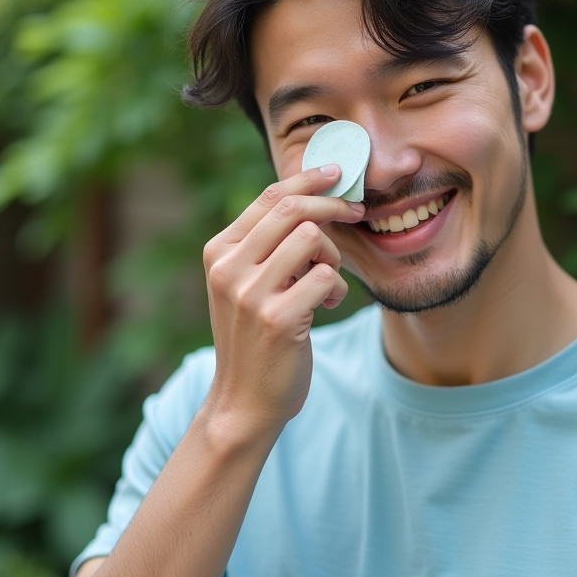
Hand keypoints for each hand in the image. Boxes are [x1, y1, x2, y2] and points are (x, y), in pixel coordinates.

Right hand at [201, 164, 364, 435]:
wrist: (244, 402)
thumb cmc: (255, 338)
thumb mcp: (245, 285)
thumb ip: (266, 246)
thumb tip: (312, 199)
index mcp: (219, 253)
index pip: (268, 198)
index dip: (308, 180)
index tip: (337, 175)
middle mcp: (228, 269)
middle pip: (292, 209)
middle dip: (332, 205)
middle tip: (357, 211)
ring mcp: (251, 295)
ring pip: (311, 238)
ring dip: (333, 255)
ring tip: (329, 280)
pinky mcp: (279, 320)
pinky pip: (326, 277)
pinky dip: (337, 287)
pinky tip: (329, 305)